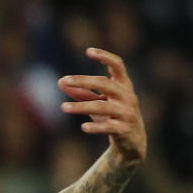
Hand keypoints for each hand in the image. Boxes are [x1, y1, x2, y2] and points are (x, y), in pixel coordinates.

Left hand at [59, 48, 146, 164]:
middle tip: (65, 81)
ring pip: (102, 106)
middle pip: (105, 84)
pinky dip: (96, 127)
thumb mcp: (98, 103)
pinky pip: (108, 127)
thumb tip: (61, 82)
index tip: (88, 51)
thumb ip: (82, 93)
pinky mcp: (125, 130)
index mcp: (123, 85)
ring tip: (63, 107)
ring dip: (81, 106)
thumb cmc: (112, 117)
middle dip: (84, 81)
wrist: (132, 142)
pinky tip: (83, 127)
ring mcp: (127, 113)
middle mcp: (128, 96)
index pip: (117, 65)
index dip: (105, 56)